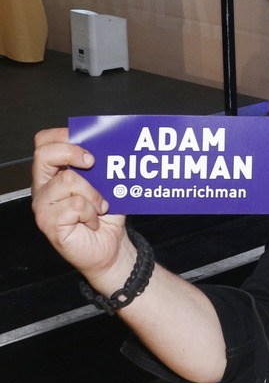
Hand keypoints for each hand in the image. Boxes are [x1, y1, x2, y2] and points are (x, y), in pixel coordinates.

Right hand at [31, 128, 130, 282]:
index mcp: (54, 173)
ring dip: (93, 193)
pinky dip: (91, 213)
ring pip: (67, 180)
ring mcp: (43, 205)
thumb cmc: (106, 215)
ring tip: (100, 206)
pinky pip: (75, 206)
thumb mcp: (107, 185)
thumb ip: (103, 166)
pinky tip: (93, 220)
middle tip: (93, 163)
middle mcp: (44, 187)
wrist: (111, 246)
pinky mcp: (49, 223)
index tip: (88, 144)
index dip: (63, 136)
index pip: (44, 142)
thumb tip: (111, 145)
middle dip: (73, 153)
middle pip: (45, 155)